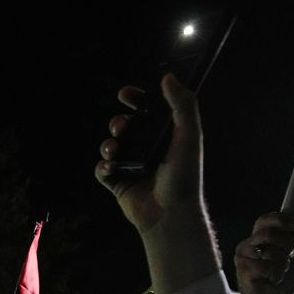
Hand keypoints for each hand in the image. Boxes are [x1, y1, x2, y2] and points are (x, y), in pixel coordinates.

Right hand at [95, 76, 218, 293]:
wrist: (171, 215)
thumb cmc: (185, 178)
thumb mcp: (189, 136)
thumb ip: (183, 105)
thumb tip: (167, 77)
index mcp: (166, 137)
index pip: (148, 111)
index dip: (136, 99)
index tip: (125, 94)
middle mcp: (148, 150)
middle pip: (125, 126)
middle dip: (118, 122)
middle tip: (121, 127)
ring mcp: (133, 167)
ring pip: (111, 146)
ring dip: (107, 143)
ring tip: (114, 148)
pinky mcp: (119, 184)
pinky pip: (103, 169)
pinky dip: (103, 165)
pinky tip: (110, 165)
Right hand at [234, 213, 293, 293]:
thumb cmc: (280, 280)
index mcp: (258, 239)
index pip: (265, 220)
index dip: (280, 219)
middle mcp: (248, 245)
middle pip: (268, 233)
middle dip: (287, 244)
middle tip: (289, 257)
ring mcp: (243, 257)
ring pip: (270, 252)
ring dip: (282, 265)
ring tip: (278, 274)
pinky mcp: (243, 270)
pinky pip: (266, 266)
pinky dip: (276, 275)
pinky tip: (272, 281)